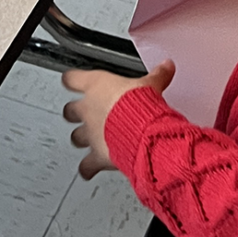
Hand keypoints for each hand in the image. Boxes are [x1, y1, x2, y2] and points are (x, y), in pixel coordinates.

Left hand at [62, 61, 174, 178]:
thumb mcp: (151, 85)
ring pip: (76, 137)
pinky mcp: (97, 156)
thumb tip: (167, 66)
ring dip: (81, 139)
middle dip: (74, 113)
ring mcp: (90, 134)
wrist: (140, 131)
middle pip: (70, 111)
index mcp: (96, 87)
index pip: (73, 79)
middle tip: (80, 114)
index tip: (72, 80)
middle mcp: (88, 110)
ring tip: (89, 141)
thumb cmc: (139, 105)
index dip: (72, 80)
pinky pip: (86, 166)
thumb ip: (157, 76)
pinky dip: (88, 169)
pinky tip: (89, 170)